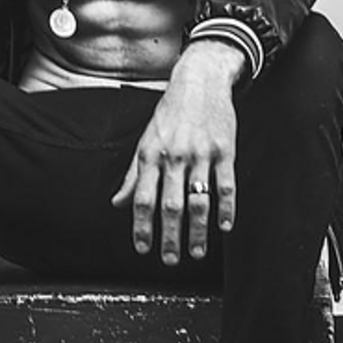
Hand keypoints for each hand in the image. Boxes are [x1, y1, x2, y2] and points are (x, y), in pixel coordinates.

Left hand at [112, 41, 243, 264]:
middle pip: (171, 205)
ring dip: (198, 230)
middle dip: (170, 237)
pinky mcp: (224, 150)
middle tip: (170, 260)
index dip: (142, 226)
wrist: (200, 81)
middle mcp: (174, 156)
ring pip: (199, 199)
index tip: (142, 248)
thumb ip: (133, 175)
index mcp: (151, 155)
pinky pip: (226, 184)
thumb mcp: (145, 140)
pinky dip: (226, 208)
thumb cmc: (169, 114)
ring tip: (196, 252)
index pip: (143, 198)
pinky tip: (224, 227)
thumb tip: (116, 202)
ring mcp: (200, 153)